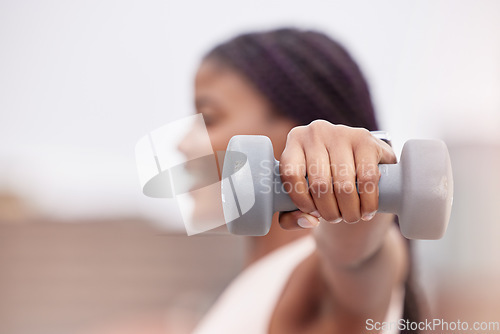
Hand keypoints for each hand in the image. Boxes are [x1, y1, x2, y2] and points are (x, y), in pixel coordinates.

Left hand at [278, 120, 396, 228]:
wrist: (362, 159)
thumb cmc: (326, 179)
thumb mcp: (305, 193)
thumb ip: (292, 216)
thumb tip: (308, 220)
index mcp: (295, 141)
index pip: (291, 175)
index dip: (302, 201)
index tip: (313, 213)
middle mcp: (316, 132)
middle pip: (319, 184)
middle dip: (329, 212)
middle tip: (335, 218)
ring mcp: (341, 133)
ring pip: (343, 185)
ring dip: (349, 211)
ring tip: (350, 217)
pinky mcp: (366, 140)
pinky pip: (367, 179)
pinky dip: (368, 202)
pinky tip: (367, 211)